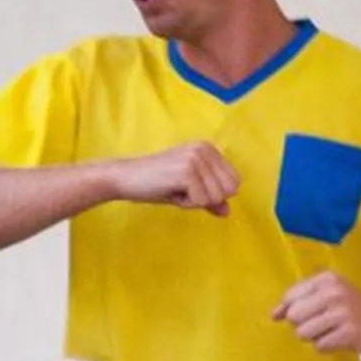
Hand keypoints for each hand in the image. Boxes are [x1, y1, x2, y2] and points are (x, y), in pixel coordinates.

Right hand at [118, 141, 239, 215]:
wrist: (125, 178)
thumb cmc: (154, 183)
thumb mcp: (187, 189)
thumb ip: (210, 198)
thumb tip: (228, 212)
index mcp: (209, 148)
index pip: (234, 181)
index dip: (213, 194)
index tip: (190, 187)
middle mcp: (205, 149)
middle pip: (228, 190)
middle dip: (206, 198)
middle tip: (183, 190)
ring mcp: (196, 159)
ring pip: (215, 197)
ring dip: (194, 202)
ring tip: (174, 190)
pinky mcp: (187, 172)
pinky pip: (201, 202)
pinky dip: (185, 204)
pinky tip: (169, 192)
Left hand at [273, 272, 360, 354]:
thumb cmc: (351, 310)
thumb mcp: (328, 295)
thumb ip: (298, 301)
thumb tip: (274, 315)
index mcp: (327, 279)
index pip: (290, 297)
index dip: (290, 310)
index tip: (307, 314)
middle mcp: (335, 292)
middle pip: (294, 316)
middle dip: (302, 325)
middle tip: (322, 323)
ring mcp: (343, 312)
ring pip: (303, 333)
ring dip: (314, 337)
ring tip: (331, 331)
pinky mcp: (349, 332)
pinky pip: (319, 346)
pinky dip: (327, 346)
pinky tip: (340, 339)